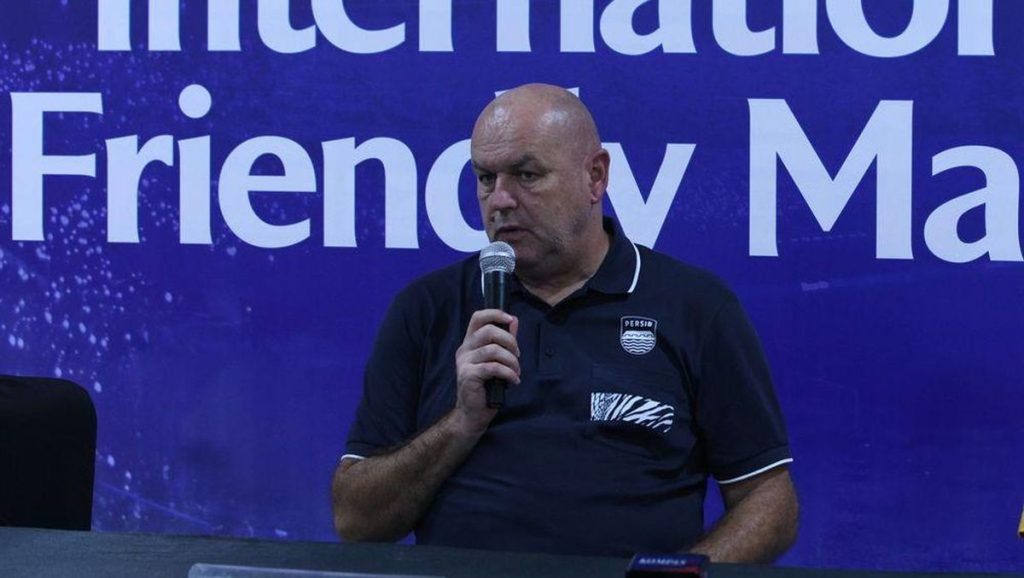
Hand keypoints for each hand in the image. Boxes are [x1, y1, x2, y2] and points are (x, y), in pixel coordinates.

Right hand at [453, 309, 519, 433]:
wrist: (472, 414)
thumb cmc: (486, 387)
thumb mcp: (497, 360)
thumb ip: (504, 340)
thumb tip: (513, 320)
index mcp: (470, 343)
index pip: (478, 317)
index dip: (495, 314)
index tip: (510, 319)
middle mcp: (464, 350)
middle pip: (488, 331)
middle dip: (510, 341)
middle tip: (517, 355)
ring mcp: (464, 362)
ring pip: (493, 350)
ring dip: (511, 360)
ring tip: (516, 371)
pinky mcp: (468, 375)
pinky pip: (493, 367)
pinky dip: (508, 373)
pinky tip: (514, 381)